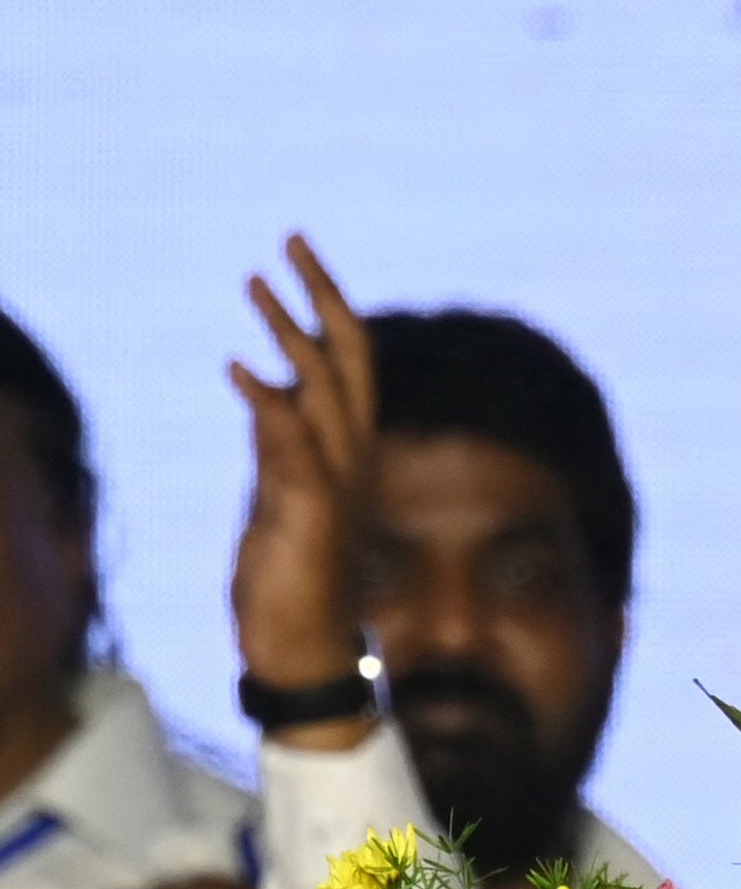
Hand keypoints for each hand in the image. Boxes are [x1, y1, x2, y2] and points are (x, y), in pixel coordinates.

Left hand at [226, 237, 375, 716]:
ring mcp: (334, 485)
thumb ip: (276, 442)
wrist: (300, 648)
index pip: (350, 361)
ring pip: (326, 390)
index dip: (327, 304)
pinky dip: (271, 406)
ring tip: (256, 285)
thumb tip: (262, 386)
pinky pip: (295, 448)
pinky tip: (241, 372)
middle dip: (322, 295)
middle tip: (292, 240)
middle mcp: (351, 458)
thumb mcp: (276, 494)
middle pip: (349, 358)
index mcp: (347, 451)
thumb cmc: (288, 578)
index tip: (297, 256)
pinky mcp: (308, 513)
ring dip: (293, 333)